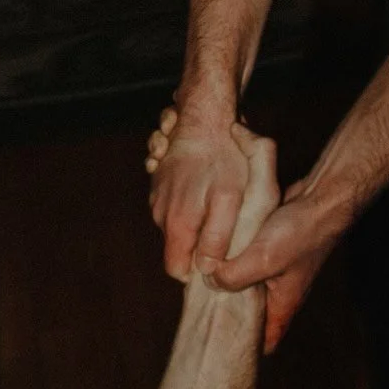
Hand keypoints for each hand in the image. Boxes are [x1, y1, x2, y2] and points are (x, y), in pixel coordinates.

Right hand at [144, 103, 264, 279]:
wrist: (203, 119)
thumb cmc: (223, 161)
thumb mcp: (231, 202)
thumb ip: (217, 238)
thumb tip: (207, 270)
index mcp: (177, 224)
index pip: (176, 270)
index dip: (197, 269)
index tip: (215, 256)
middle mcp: (160, 214)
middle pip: (178, 248)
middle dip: (197, 243)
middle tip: (222, 221)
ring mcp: (157, 197)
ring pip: (175, 226)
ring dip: (193, 220)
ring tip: (214, 197)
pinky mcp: (159, 183)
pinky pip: (172, 205)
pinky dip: (187, 200)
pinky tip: (201, 182)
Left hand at [205, 166, 361, 348]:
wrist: (321, 199)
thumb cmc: (300, 233)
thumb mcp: (263, 258)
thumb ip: (234, 275)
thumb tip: (208, 281)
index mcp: (283, 305)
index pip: (264, 341)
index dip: (244, 346)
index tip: (218, 344)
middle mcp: (279, 292)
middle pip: (248, 313)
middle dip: (226, 311)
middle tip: (198, 308)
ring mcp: (274, 270)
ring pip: (244, 284)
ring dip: (226, 280)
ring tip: (199, 280)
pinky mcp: (269, 249)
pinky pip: (245, 260)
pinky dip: (231, 258)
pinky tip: (212, 253)